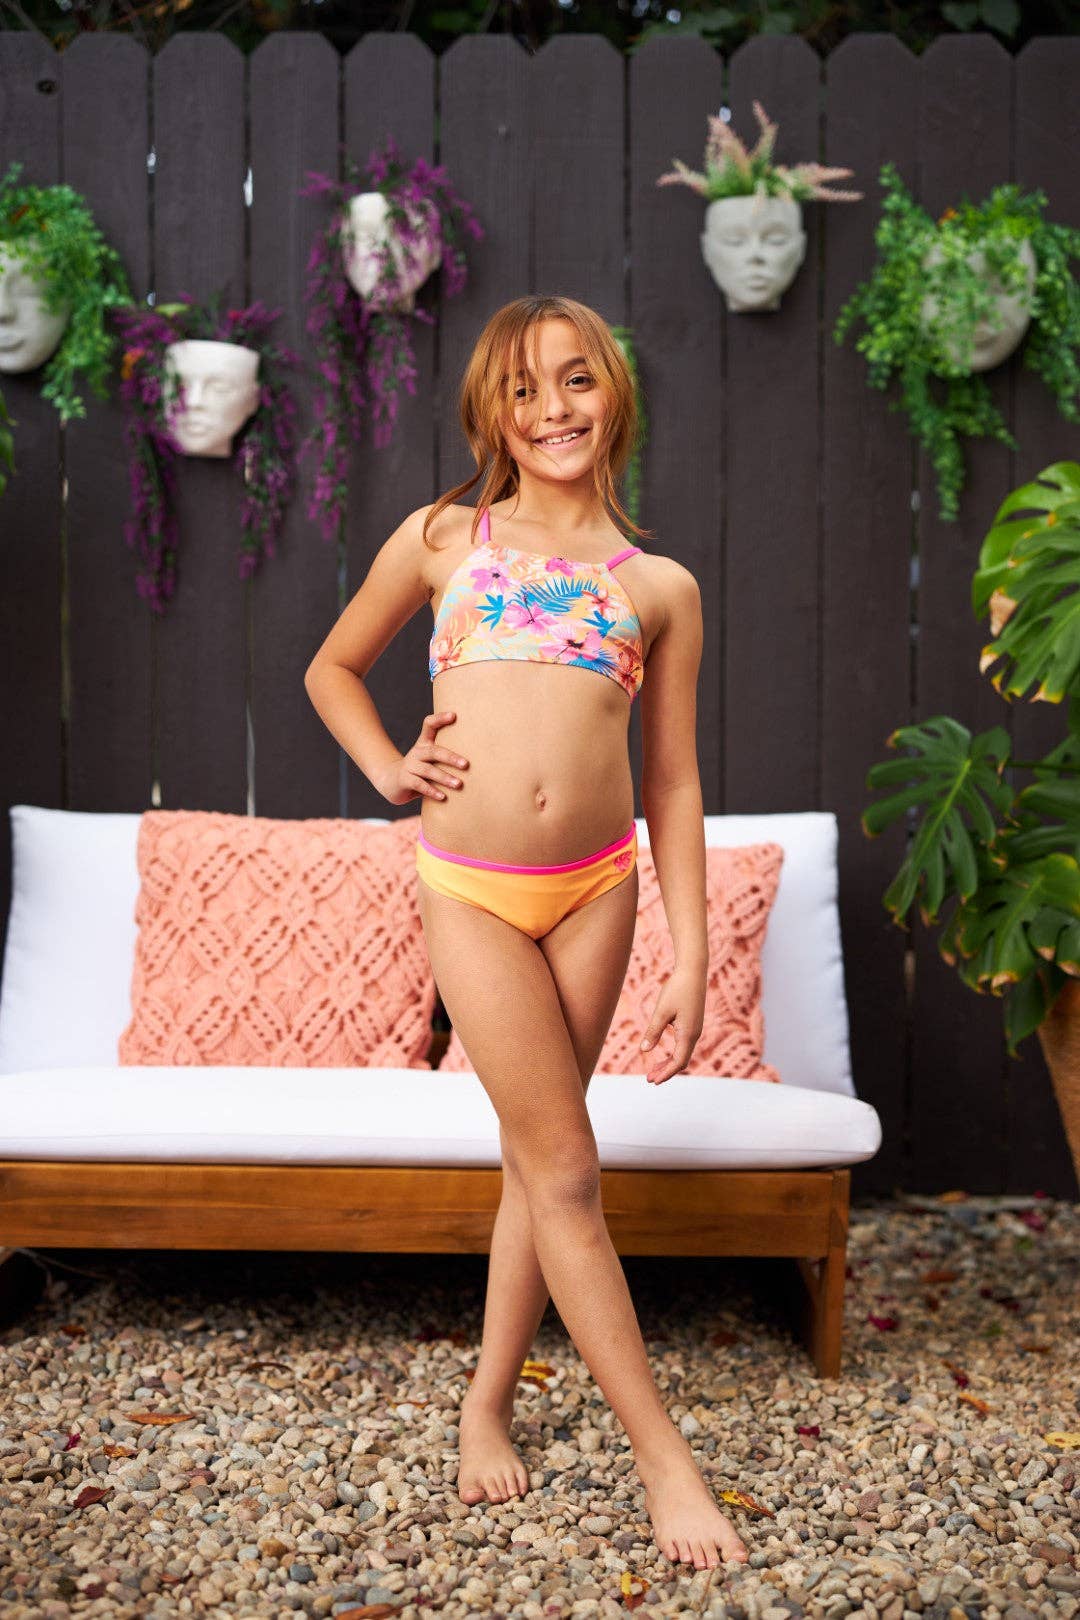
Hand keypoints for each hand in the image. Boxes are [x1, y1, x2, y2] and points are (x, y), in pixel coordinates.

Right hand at [377, 711, 468, 804]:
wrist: (392, 781)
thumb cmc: (421, 770)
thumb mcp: (431, 759)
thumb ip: (446, 756)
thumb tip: (479, 760)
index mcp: (424, 743)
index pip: (429, 725)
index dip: (440, 719)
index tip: (454, 715)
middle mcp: (417, 752)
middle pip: (433, 751)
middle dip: (450, 758)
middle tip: (466, 764)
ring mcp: (409, 766)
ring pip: (427, 770)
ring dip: (444, 777)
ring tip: (458, 784)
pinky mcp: (404, 780)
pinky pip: (419, 785)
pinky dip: (432, 791)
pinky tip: (443, 797)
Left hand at [639, 965, 705, 1084]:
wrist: (693, 972)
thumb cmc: (677, 989)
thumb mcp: (661, 1011)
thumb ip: (653, 1032)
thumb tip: (644, 1050)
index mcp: (688, 1034)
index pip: (678, 1062)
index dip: (665, 1073)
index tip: (652, 1080)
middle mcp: (694, 1034)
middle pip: (681, 1061)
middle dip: (666, 1071)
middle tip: (649, 1079)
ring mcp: (695, 1029)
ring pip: (683, 1053)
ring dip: (669, 1063)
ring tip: (653, 1070)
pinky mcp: (693, 1023)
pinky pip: (684, 1045)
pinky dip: (673, 1053)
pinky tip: (663, 1054)